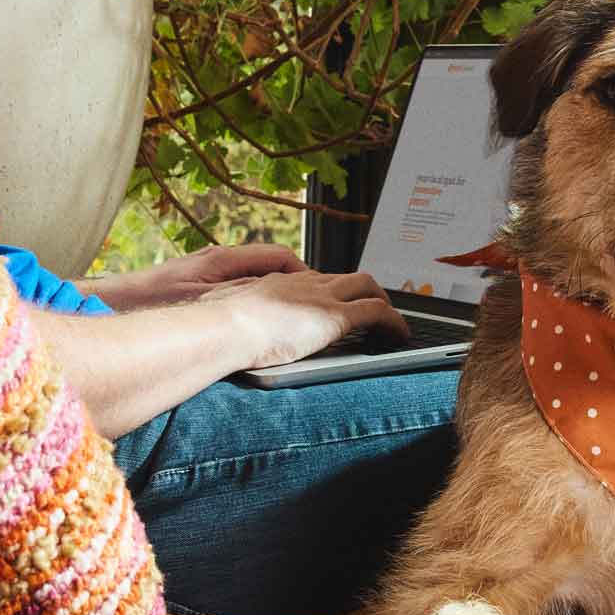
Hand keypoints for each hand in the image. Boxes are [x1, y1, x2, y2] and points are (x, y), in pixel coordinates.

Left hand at [81, 242, 308, 310]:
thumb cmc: (148, 301)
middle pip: (269, 267)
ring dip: (271, 296)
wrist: (106, 304)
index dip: (304, 272)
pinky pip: (235, 292)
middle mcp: (216, 262)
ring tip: (285, 319)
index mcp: (224, 258)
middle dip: (292, 284)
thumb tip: (280, 292)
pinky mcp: (193, 289)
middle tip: (310, 305)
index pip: (279, 256)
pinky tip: (249, 326)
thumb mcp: (206, 298)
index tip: (318, 290)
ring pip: (253, 280)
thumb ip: (244, 293)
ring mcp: (205, 274)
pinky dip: (249, 305)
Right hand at [200, 269, 409, 369]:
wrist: (220, 327)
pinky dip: (394, 322)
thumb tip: (238, 333)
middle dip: (365, 291)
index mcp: (278, 283)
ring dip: (383, 303)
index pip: (315, 280)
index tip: (337, 303)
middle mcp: (303, 283)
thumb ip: (243, 320)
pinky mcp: (334, 315)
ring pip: (367, 288)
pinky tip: (400, 336)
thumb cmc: (214, 329)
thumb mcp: (227, 317)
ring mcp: (320, 297)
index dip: (332, 291)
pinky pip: (377, 312)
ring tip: (392, 324)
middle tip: (375, 308)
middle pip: (346, 278)